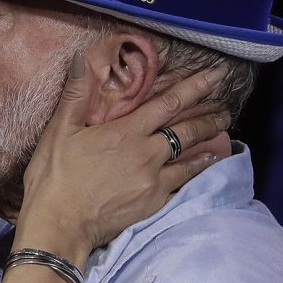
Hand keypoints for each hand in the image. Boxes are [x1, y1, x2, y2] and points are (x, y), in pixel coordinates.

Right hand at [18, 54, 229, 258]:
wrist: (60, 225)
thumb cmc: (55, 176)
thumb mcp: (59, 130)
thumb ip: (76, 93)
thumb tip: (81, 57)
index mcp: (126, 132)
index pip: (169, 103)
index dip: (196, 87)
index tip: (217, 76)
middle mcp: (147, 153)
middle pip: (187, 130)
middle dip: (210, 115)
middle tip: (227, 107)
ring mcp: (154, 180)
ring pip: (190, 157)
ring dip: (208, 142)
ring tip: (222, 132)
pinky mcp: (154, 203)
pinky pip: (183, 183)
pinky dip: (197, 171)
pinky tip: (205, 166)